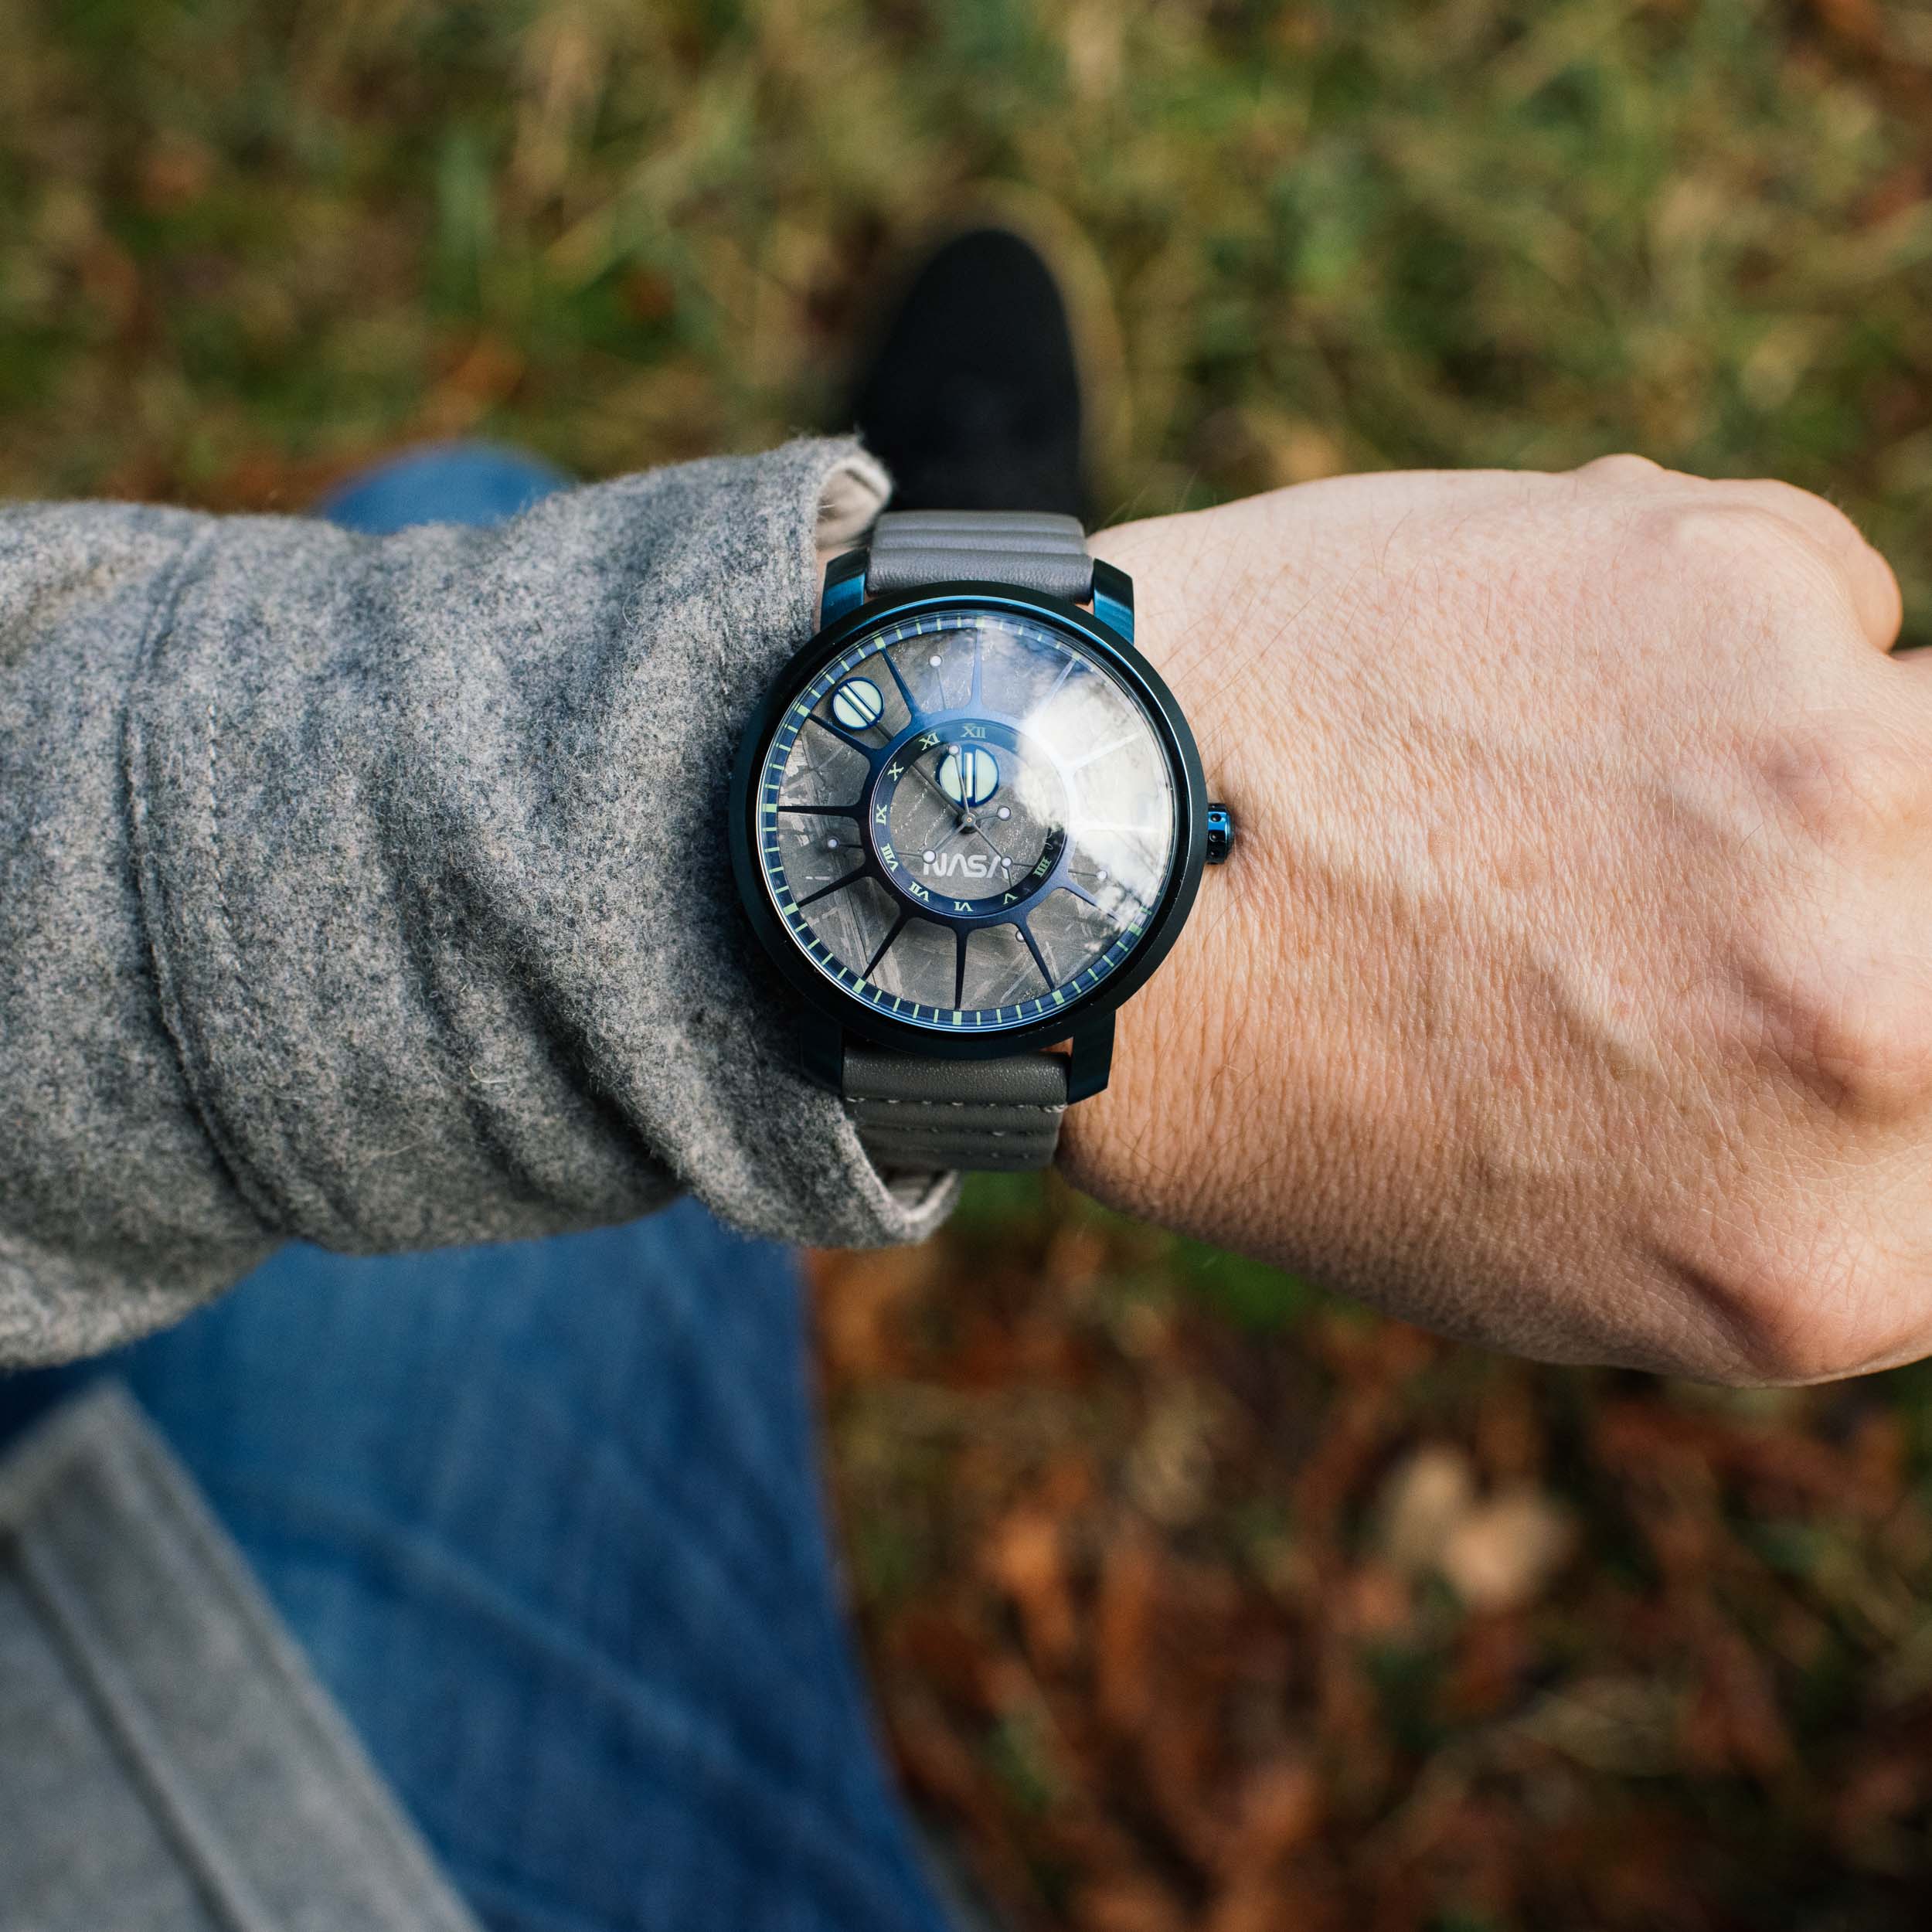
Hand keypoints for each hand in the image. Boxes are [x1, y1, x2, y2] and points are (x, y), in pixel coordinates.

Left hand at [1065, 458, 1923, 1383]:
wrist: (1074, 869)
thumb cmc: (1276, 1072)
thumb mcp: (1549, 1247)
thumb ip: (1781, 1186)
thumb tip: (1912, 1072)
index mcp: (1816, 1260)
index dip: (1930, 1038)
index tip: (1872, 976)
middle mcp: (1870, 1032)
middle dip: (1888, 885)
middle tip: (1703, 876)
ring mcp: (1829, 792)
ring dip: (1793, 749)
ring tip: (1572, 778)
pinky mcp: (1742, 580)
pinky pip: (1814, 595)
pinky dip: (1702, 631)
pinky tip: (1508, 677)